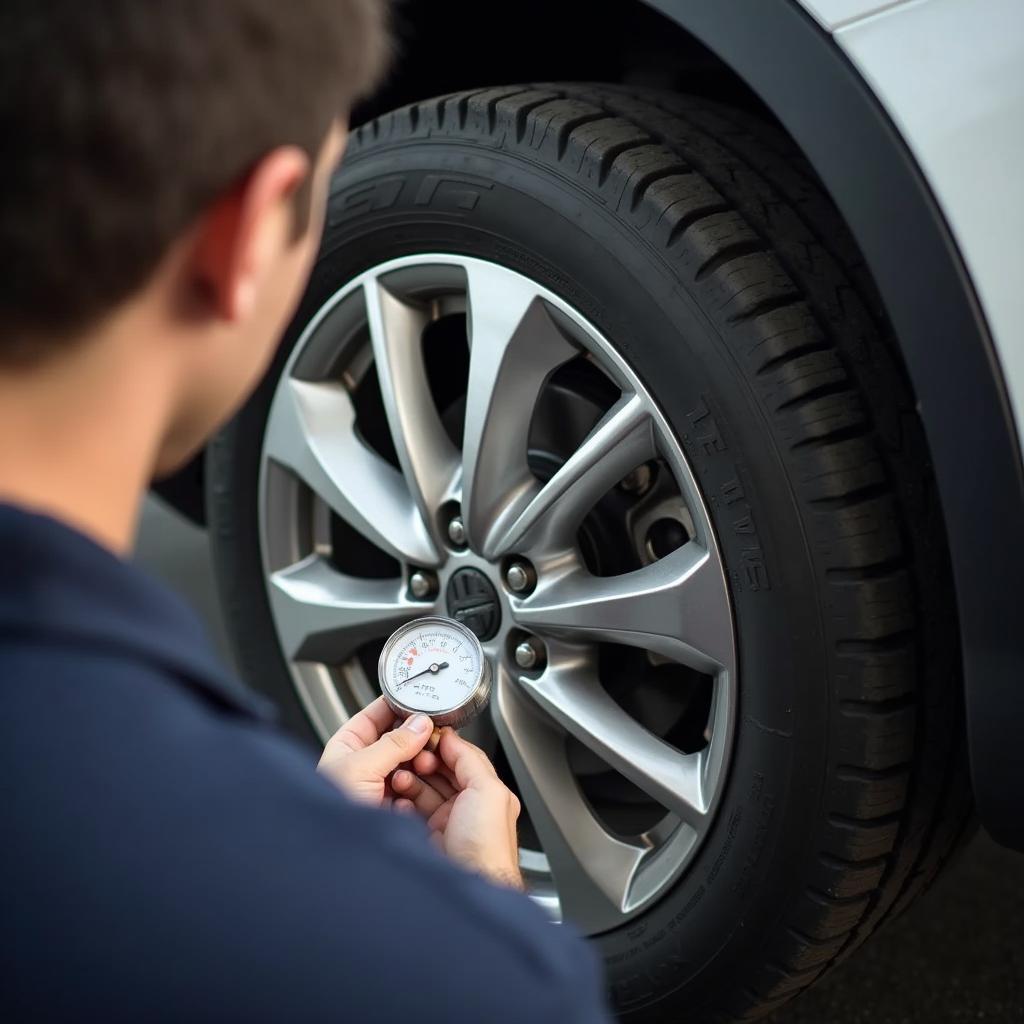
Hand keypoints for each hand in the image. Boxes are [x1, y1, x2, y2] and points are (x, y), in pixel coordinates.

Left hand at [318, 696, 433, 806]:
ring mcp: (378, 785)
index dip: (397, 704)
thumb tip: (420, 723)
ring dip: (419, 763)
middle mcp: (363, 763)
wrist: (335, 855)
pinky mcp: (391, 807)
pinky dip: (418, 787)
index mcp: (347, 746)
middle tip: (430, 735)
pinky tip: (417, 788)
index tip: (420, 699)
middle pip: (397, 739)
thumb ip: (394, 743)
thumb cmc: (330, 812)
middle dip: (415, 738)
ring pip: (408, 764)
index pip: (375, 714)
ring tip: (424, 764)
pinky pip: (413, 789)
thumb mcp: (361, 768)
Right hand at [391, 728, 522, 889]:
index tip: (424, 735)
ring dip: (409, 781)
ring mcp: (448, 824)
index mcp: (487, 794)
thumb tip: (452, 738)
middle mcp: (468, 808)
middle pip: (440, 773)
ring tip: (398, 777)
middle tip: (407, 755)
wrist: (469, 887)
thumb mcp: (487, 791)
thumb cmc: (487, 848)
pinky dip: (402, 804)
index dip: (443, 745)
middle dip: (422, 762)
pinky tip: (398, 800)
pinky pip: (411, 813)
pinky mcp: (429, 840)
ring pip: (423, 792)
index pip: (462, 758)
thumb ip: (470, 760)